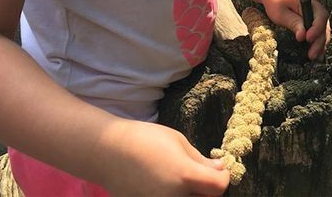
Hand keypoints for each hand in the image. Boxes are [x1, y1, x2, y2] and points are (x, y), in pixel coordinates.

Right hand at [101, 120, 229, 195]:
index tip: (219, 168)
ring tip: (179, 179)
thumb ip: (200, 160)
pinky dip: (173, 195)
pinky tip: (164, 185)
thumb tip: (220, 169)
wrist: (107, 152)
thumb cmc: (145, 140)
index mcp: (185, 176)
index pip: (220, 187)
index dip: (224, 177)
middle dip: (208, 188)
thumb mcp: (179, 142)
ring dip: (191, 193)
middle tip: (202, 174)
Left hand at [260, 0, 330, 60]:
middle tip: (312, 55)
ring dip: (320, 43)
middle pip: (324, 24)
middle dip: (320, 41)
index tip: (308, 39)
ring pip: (323, 29)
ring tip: (316, 57)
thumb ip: (293, 23)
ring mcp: (315, 12)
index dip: (316, 29)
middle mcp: (316, 6)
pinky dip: (318, 40)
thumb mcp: (280, 13)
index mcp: (310, 1)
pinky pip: (318, 29)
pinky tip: (317, 51)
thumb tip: (302, 36)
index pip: (320, 15)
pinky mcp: (312, 18)